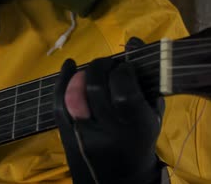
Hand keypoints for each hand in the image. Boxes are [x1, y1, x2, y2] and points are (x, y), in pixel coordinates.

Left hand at [54, 39, 163, 183]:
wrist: (116, 179)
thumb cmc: (139, 140)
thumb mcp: (152, 115)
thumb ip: (146, 79)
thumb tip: (133, 40)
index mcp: (135, 127)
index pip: (123, 91)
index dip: (122, 71)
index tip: (125, 66)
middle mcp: (107, 131)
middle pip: (95, 88)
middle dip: (99, 67)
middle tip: (107, 64)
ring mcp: (83, 133)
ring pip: (73, 96)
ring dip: (81, 74)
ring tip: (91, 69)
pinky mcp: (65, 134)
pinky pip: (58, 103)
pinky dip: (61, 81)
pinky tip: (68, 66)